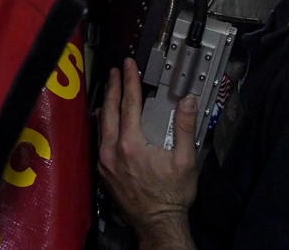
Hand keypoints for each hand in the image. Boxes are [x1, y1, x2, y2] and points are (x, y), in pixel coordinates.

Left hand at [98, 58, 198, 248]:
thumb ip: (184, 127)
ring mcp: (105, 162)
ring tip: (111, 87)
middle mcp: (113, 151)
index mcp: (131, 145)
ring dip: (107, 103)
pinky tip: (108, 118)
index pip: (128, 104)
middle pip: (109, 110)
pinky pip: (101, 139)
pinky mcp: (104, 171)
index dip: (129, 81)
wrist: (157, 223)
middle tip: (116, 70)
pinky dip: (104, 122)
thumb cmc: (172, 195)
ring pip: (102, 124)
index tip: (128, 65)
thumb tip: (187, 101)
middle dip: (113, 86)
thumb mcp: (185, 160)